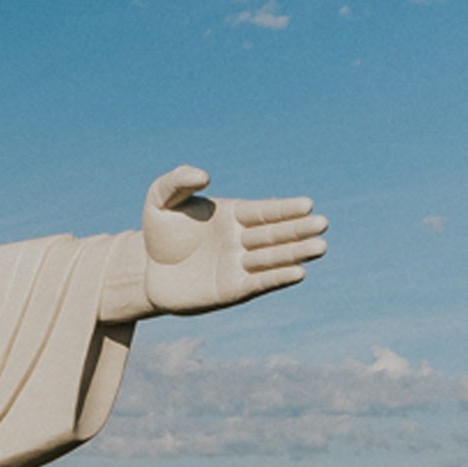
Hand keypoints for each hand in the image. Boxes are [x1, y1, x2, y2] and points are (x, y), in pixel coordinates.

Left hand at [141, 165, 328, 315]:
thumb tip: (205, 175)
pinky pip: (258, 283)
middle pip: (274, 234)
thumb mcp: (160, 199)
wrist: (144, 269)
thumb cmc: (159, 231)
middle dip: (299, 230)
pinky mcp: (231, 291)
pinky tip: (298, 273)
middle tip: (323, 224)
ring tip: (320, 247)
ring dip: (295, 254)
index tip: (307, 204)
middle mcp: (241, 240)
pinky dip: (277, 278)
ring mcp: (239, 266)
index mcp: (233, 215)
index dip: (285, 209)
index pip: (264, 211)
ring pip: (272, 259)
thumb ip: (179, 181)